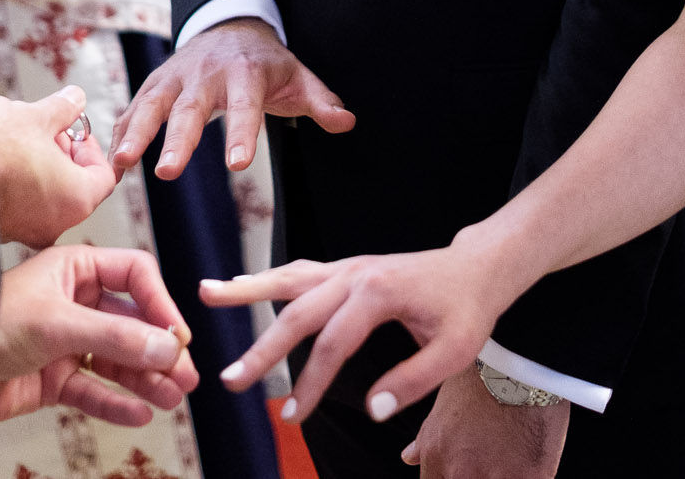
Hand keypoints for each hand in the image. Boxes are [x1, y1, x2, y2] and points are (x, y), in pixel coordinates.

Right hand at [0, 88, 118, 247]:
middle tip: (44, 129)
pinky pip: (15, 206)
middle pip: (72, 188)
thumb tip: (76, 99)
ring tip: (16, 139)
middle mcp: (52, 224)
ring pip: (42, 198)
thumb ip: (62, 109)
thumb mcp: (35, 116)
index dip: (90, 148)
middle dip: (61, 155)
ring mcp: (21, 231)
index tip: (73, 130)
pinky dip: (14, 184)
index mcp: (75, 199)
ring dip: (36, 168)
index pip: (102, 177)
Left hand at [0, 245, 200, 425]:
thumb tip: (167, 349)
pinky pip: (93, 390)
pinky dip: (116, 402)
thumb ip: (116, 337)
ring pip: (117, 360)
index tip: (177, 336)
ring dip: (145, 379)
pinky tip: (140, 413)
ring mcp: (64, 341)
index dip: (160, 304)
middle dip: (159, 349)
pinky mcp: (51, 379)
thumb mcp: (57, 323)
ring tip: (172, 398)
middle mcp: (74, 302)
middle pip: (132, 322)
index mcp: (75, 269)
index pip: (135, 276)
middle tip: (186, 375)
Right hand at [110, 19, 353, 179]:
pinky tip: (111, 159)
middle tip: (168, 172)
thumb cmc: (266, 62)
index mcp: (245, 74)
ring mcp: (176, 76)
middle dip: (177, 140)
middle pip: (190, 108)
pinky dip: (121, 129)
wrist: (230, 24)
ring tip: (122, 162)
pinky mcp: (156, 82)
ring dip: (136, 132)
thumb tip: (346, 121)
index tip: (237, 165)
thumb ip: (319, 101)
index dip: (242, 134)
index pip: (244, 107)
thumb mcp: (297, 76)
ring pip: (152, 103)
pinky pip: (135, 106)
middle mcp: (206, 73)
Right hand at [201, 231, 525, 425]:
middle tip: (231, 380)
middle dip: (261, 349)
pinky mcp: (346, 269)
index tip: (292, 416)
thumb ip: (413, 382)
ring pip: (288, 279)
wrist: (478, 267)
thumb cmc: (468, 308)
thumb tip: (372, 411)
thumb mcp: (454, 351)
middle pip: (297, 313)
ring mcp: (347, 267)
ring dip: (246, 289)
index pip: (332, 344)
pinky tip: (241, 285)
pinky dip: (267, 280)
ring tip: (205, 293)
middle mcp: (355, 274)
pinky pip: (299, 273)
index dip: (310, 383)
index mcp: (378, 292)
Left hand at [402, 371, 568, 475]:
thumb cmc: (483, 377)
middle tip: (486, 455)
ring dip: (499, 475)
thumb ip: (426, 438)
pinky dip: (526, 475)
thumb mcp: (444, 404)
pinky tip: (527, 457)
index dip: (446, 476)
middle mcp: (463, 474)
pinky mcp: (533, 478)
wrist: (523, 363)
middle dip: (473, 474)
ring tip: (508, 454)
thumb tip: (409, 457)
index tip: (461, 467)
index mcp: (437, 458)